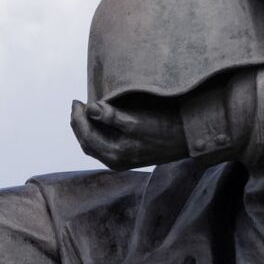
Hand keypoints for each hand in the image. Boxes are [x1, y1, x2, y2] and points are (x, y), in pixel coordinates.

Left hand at [71, 97, 188, 170]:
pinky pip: (102, 146)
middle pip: (87, 142)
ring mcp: (119, 161)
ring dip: (86, 129)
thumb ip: (112, 117)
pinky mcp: (126, 156)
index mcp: (114, 153)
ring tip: (84, 111)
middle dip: (79, 124)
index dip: (78, 119)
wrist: (187, 140)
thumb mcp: (137, 121)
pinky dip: (96, 134)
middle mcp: (114, 161)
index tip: (77, 102)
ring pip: (93, 145)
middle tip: (77, 104)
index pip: (86, 136)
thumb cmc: (165, 129)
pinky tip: (98, 122)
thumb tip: (90, 109)